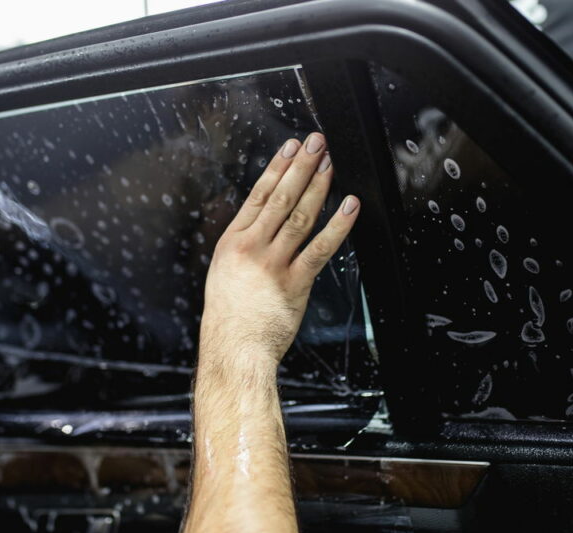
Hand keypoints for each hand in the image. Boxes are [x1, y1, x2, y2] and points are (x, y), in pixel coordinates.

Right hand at [201, 133, 359, 364]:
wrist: (233, 348)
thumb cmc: (228, 319)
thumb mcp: (223, 274)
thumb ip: (242, 249)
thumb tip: (260, 228)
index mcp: (232, 243)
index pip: (258, 196)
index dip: (277, 169)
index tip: (290, 148)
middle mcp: (252, 248)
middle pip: (280, 198)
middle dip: (301, 167)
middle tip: (316, 144)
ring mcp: (274, 263)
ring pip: (299, 216)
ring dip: (318, 187)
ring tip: (330, 164)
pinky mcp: (295, 282)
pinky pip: (320, 249)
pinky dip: (337, 227)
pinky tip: (349, 208)